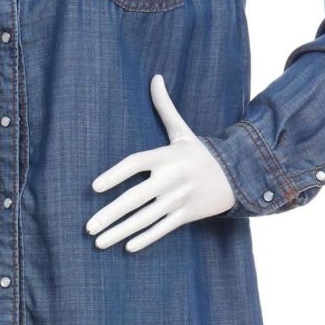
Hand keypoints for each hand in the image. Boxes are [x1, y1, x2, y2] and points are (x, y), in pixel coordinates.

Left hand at [86, 74, 235, 251]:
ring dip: (120, 232)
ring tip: (98, 242)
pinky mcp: (188, 214)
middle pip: (135, 198)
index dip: (114, 175)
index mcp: (165, 156)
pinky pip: (163, 229)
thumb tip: (155, 77)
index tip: (94, 187)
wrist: (238, 174)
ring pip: (145, 219)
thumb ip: (164, 107)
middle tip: (87, 227)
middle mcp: (170, 178)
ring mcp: (179, 199)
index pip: (134, 164)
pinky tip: (127, 247)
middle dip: (109, 214)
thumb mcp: (182, 130)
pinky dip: (146, 238)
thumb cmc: (200, 152)